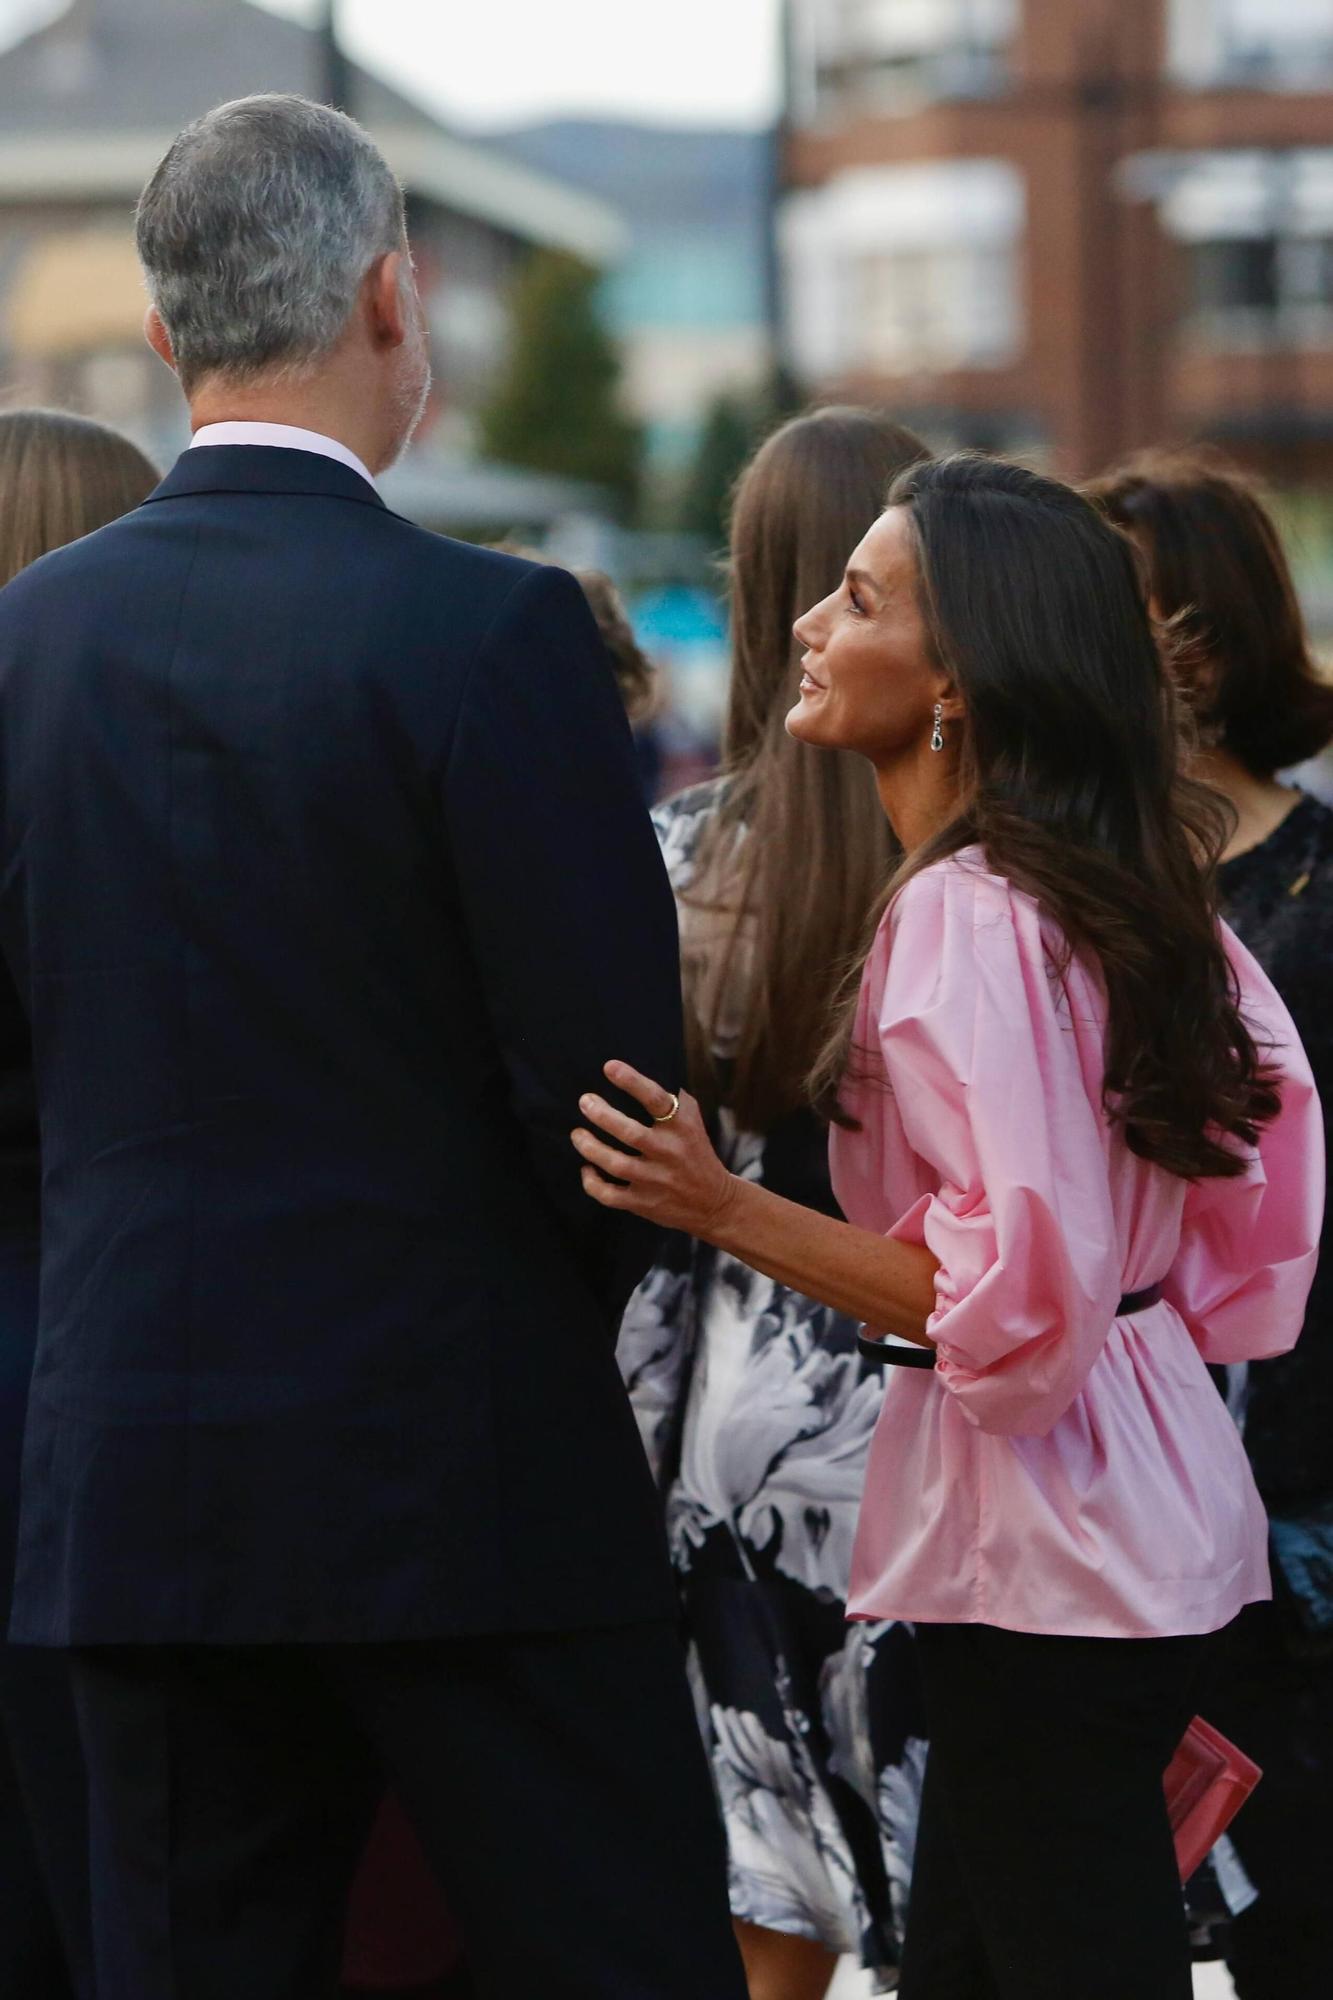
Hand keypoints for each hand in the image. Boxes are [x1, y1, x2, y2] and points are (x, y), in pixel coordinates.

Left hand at [572, 1061, 740, 1240]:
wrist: (714, 1203)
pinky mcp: (644, 1203)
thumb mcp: (692, 1122)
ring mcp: (656, 1180)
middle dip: (602, 1115)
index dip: (632, 1082)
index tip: (609, 1067)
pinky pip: (609, 1195)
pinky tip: (586, 1168)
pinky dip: (592, 1182)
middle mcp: (669, 1153)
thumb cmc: (695, 1152)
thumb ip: (670, 1101)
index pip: (656, 1100)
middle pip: (630, 1132)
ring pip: (615, 1163)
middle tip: (585, 1101)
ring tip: (577, 1134)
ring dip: (590, 1147)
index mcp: (682, 1128)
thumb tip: (633, 1076)